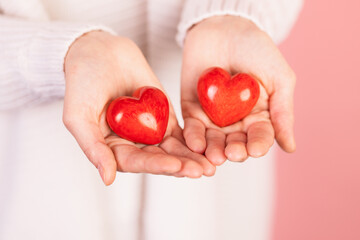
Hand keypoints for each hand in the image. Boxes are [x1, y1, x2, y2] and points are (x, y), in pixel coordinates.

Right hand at [63, 31, 214, 184]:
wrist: (100, 53)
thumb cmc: (82, 83)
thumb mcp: (79, 115)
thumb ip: (93, 147)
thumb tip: (107, 179)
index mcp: (112, 149)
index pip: (136, 162)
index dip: (156, 165)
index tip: (176, 166)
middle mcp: (133, 144)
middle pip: (159, 159)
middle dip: (181, 165)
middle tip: (202, 171)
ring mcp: (150, 131)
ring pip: (174, 148)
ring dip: (192, 156)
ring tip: (211, 164)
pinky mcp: (165, 116)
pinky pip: (182, 130)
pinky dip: (195, 137)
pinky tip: (210, 142)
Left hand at [181, 16, 295, 164]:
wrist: (223, 27)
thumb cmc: (256, 49)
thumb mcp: (278, 77)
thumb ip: (283, 112)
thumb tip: (290, 148)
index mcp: (259, 116)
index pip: (260, 136)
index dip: (258, 144)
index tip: (255, 150)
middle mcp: (236, 121)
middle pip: (235, 142)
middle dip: (234, 149)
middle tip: (231, 153)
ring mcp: (213, 116)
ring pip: (213, 140)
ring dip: (212, 149)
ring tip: (213, 155)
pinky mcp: (192, 109)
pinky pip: (192, 126)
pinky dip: (193, 136)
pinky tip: (195, 144)